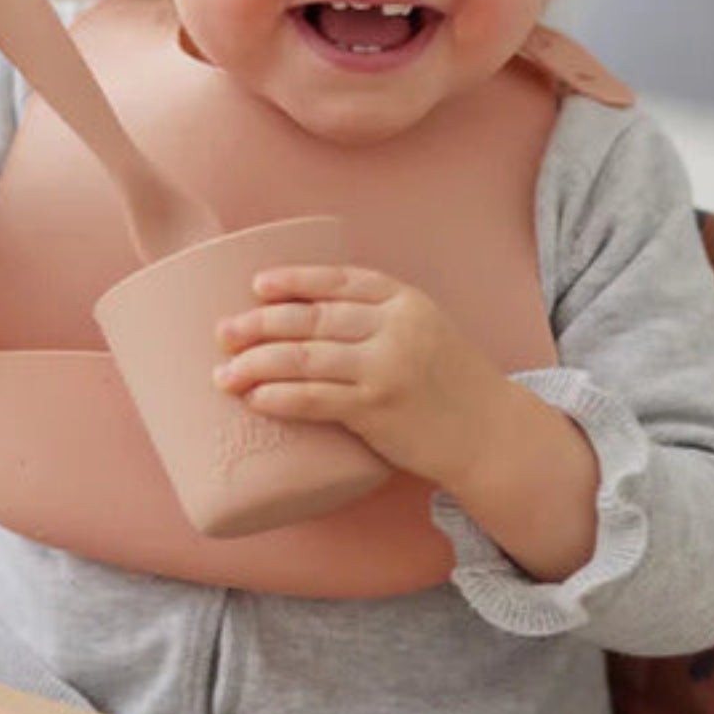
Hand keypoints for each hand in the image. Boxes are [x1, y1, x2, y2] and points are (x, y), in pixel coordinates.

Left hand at [214, 264, 496, 487]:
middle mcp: (396, 328)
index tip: (257, 285)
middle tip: (223, 331)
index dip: (295, 280)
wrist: (490, 434)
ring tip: (223, 374)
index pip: (340, 280)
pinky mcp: (377, 409)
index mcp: (406, 301)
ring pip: (305, 357)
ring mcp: (386, 368)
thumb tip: (308, 323)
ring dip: (256, 364)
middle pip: (313, 316)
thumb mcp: (426, 332)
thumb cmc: (451, 385)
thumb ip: (378, 321)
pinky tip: (254, 399)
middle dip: (260, 322)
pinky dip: (280, 397)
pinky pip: (316, 398)